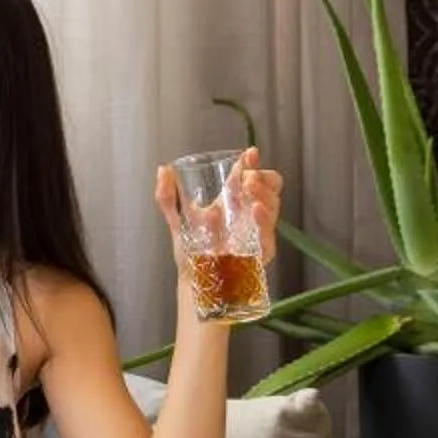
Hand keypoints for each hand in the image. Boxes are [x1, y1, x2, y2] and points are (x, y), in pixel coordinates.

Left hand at [156, 149, 284, 280]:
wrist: (195, 283)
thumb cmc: (191, 252)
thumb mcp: (177, 221)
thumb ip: (167, 196)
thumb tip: (163, 169)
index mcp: (232, 201)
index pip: (249, 175)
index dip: (252, 162)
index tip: (249, 154)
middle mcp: (248, 213)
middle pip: (270, 187)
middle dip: (263, 178)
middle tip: (248, 178)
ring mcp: (257, 231)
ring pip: (273, 205)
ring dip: (265, 194)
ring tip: (250, 189)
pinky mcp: (260, 251)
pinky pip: (269, 234)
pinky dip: (264, 221)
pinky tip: (256, 211)